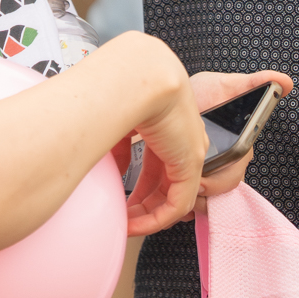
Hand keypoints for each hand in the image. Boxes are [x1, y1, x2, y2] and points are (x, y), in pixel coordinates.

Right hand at [121, 41, 206, 236]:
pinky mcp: (191, 163)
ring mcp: (189, 150)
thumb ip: (117, 144)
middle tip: (122, 216)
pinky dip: (156, 220)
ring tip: (126, 225)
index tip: (120, 196)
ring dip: (148, 215)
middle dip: (142, 202)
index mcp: (165, 122)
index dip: (140, 183)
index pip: (158, 161)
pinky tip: (135, 225)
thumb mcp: (118, 120)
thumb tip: (107, 167)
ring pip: (174, 196)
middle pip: (166, 180)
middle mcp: (181, 137)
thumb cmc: (123, 85)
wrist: (140, 73)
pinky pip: (177, 205)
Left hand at [185, 69, 294, 212]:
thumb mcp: (229, 85)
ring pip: (205, 201)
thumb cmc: (209, 92)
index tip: (201, 180)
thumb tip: (285, 82)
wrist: (181, 96)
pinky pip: (190, 202)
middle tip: (182, 187)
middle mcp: (226, 164)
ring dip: (189, 203)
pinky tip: (164, 201)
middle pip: (219, 192)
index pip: (234, 174)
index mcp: (239, 147)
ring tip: (171, 196)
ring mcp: (209, 174)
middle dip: (202, 194)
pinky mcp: (190, 179)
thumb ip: (257, 83)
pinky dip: (178, 205)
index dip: (218, 181)